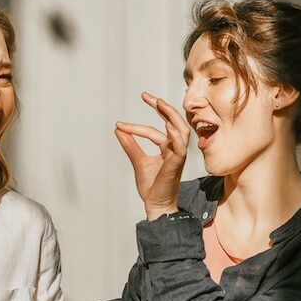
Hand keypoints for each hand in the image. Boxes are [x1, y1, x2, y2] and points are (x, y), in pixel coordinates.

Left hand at [115, 92, 190, 219]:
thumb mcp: (137, 161)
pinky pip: (180, 147)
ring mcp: (177, 156)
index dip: (136, 126)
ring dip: (171, 115)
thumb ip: (130, 145)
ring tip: (158, 103)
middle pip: (174, 123)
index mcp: (167, 148)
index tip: (119, 124)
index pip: (154, 131)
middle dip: (162, 108)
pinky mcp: (177, 164)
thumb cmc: (151, 186)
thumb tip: (118, 129)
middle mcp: (174, 150)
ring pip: (181, 130)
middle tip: (146, 96)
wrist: (155, 205)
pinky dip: (175, 135)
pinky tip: (167, 125)